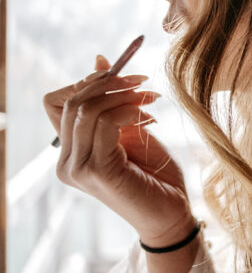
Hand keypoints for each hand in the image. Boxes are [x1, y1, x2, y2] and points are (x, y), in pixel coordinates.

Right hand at [42, 54, 194, 246]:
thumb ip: (114, 101)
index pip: (57, 101)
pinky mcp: (96, 172)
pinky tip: (151, 117)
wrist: (173, 212)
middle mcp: (66, 161)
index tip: (123, 75)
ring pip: (86, 109)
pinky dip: (128, 111)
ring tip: (152, 99)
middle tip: (144, 82)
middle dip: (110, 83)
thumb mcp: (133, 129)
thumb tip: (100, 60)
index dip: (87, 81)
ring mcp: (77, 168)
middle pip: (71, 101)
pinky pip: (104, 123)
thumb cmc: (155, 174)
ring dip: (124, 95)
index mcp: (70, 151)